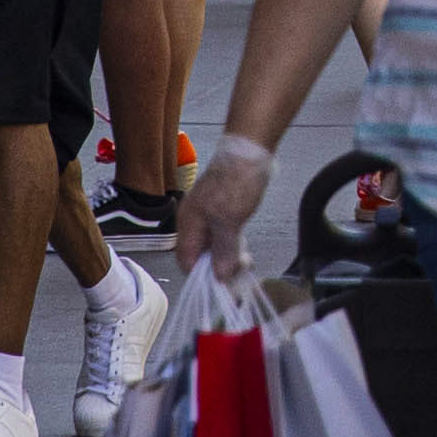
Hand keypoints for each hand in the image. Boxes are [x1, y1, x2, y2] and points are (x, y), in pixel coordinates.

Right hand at [174, 139, 275, 272]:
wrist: (249, 152)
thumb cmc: (236, 181)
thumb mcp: (230, 221)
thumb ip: (224, 251)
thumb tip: (219, 276)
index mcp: (189, 223)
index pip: (186, 260)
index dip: (202, 276)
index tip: (223, 284)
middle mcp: (194, 221)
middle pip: (200, 255)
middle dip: (218, 268)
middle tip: (240, 272)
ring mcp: (208, 215)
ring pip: (213, 246)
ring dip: (228, 257)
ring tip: (246, 262)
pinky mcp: (222, 211)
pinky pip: (222, 236)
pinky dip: (232, 246)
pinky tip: (244, 251)